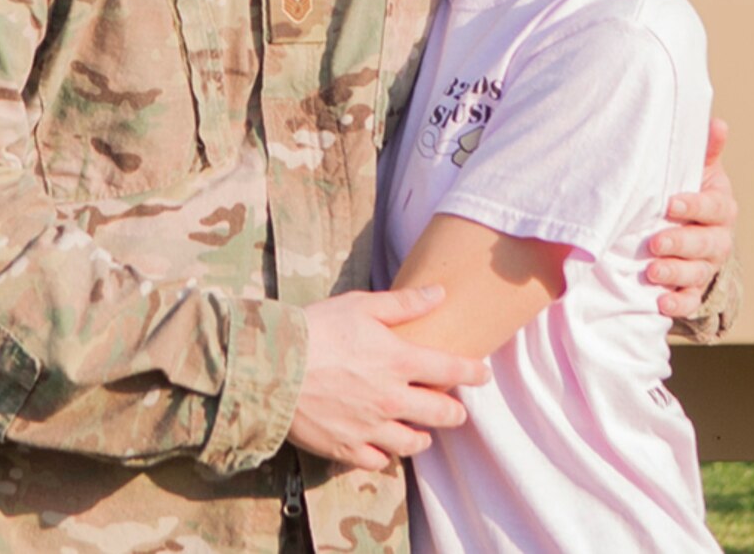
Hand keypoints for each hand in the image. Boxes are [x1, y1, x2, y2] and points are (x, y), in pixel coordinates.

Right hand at [287, 287, 489, 471]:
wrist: (269, 368)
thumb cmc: (315, 330)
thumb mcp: (361, 305)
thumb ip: (403, 303)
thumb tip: (439, 293)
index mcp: (399, 362)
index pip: (451, 370)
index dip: (472, 372)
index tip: (483, 374)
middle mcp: (391, 400)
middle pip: (440, 414)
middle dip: (454, 413)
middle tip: (456, 411)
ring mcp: (369, 428)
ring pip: (411, 443)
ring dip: (422, 438)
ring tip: (423, 434)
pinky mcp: (344, 447)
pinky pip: (375, 461)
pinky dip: (383, 456)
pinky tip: (383, 448)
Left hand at [649, 117, 736, 316]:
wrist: (687, 229)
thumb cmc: (688, 191)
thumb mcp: (696, 170)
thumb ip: (704, 150)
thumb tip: (718, 123)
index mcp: (720, 207)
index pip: (713, 207)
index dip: (694, 206)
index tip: (670, 203)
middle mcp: (718, 238)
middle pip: (707, 244)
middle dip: (681, 243)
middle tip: (655, 242)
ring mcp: (707, 266)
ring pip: (698, 273)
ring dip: (675, 274)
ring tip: (652, 272)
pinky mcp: (694, 289)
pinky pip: (691, 300)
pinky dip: (678, 304)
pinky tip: (661, 303)